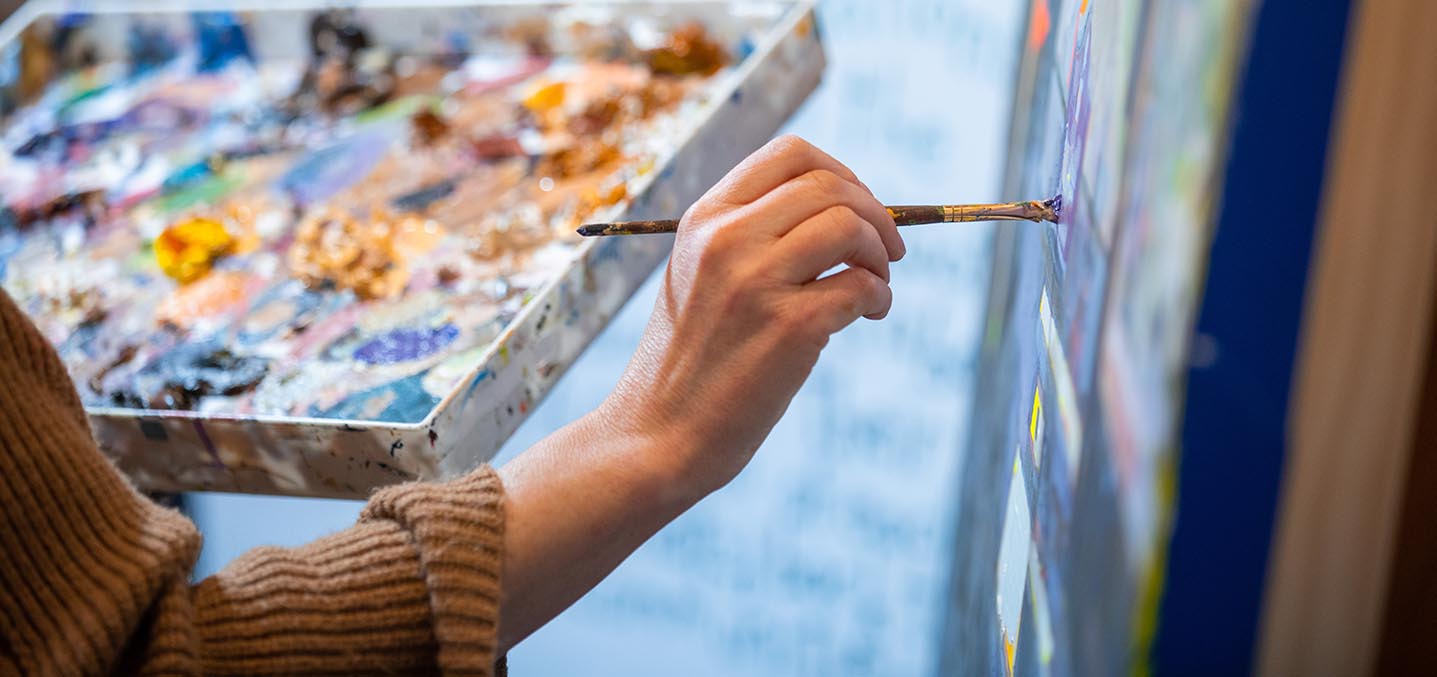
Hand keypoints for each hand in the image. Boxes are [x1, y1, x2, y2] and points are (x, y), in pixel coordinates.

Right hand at [601, 134, 904, 496]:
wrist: (657, 437)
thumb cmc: (688, 364)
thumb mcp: (698, 278)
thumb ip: (747, 237)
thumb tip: (837, 210)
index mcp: (703, 220)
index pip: (790, 155)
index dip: (842, 174)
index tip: (857, 208)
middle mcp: (725, 239)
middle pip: (829, 185)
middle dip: (875, 213)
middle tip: (887, 252)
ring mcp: (755, 281)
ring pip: (850, 226)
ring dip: (881, 254)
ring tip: (876, 286)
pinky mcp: (788, 327)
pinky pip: (863, 287)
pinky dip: (880, 298)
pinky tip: (870, 317)